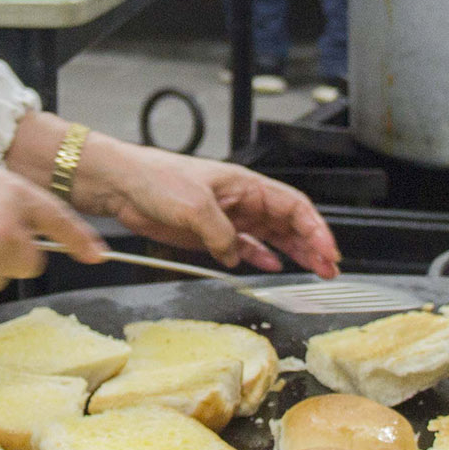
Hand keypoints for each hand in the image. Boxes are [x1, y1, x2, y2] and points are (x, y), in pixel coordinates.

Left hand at [6, 115, 340, 278]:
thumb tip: (235, 255)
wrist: (119, 185)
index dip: (315, 228)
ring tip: (312, 271)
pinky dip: (258, 256)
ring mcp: (225, 217)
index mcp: (244, 184)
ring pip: (270, 236)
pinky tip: (270, 267)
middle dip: (311, 245)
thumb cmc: (155, 178)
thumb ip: (221, 233)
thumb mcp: (194, 205)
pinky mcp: (207, 233)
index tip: (328, 250)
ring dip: (291, 253)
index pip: (293, 206)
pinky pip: (243, 246)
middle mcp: (240, 200)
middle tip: (329, 268)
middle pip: (287, 223)